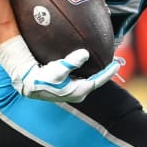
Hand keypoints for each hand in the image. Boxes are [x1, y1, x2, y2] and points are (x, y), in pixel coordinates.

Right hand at [0, 36, 120, 102]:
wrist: (29, 84)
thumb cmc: (43, 78)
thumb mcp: (58, 69)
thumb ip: (72, 62)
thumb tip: (85, 53)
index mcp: (79, 91)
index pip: (99, 81)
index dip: (109, 72)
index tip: (117, 63)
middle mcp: (78, 93)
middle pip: (96, 81)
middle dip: (104, 72)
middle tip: (113, 61)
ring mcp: (73, 91)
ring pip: (90, 80)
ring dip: (97, 72)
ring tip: (104, 62)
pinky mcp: (68, 88)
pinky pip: (83, 78)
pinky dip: (88, 72)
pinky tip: (88, 65)